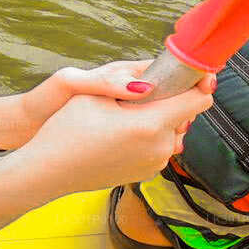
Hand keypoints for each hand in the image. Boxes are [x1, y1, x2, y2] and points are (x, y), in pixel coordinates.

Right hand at [17, 85, 214, 194]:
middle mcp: (160, 147)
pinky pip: (159, 147)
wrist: (50, 170)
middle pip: (185, 116)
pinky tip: (122, 133)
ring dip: (160, 119)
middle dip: (171, 101)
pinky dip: (149, 136)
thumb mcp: (93, 95)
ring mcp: (155, 163)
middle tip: (141, 93)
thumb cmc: (67, 130)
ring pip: (172, 132)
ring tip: (128, 114)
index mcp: (150, 124)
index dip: (198, 83)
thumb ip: (131, 84)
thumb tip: (156, 81)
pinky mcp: (147, 173)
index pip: (199, 100)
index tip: (189, 74)